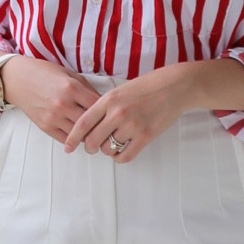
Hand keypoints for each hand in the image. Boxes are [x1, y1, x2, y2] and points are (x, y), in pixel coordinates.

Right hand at [0, 56, 99, 142]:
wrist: (17, 79)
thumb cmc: (43, 73)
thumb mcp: (69, 74)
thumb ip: (86, 88)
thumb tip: (103, 102)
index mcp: (72, 88)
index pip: (98, 105)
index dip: (108, 110)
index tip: (112, 113)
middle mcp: (63, 104)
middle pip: (91, 123)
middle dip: (101, 126)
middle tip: (109, 129)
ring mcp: (53, 117)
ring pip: (79, 134)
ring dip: (89, 136)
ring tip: (97, 135)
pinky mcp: (45, 126)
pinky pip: (66, 139)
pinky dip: (75, 139)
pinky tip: (81, 137)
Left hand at [63, 65, 203, 162]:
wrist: (175, 86)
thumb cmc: (147, 86)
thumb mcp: (121, 90)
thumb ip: (105, 106)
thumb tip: (91, 127)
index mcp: (109, 99)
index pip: (83, 123)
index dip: (73, 138)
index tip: (68, 147)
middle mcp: (118, 113)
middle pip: (93, 140)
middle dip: (90, 147)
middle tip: (92, 147)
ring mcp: (132, 125)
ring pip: (108, 149)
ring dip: (107, 151)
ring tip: (112, 145)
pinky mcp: (146, 135)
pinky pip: (125, 156)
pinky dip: (119, 157)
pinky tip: (121, 151)